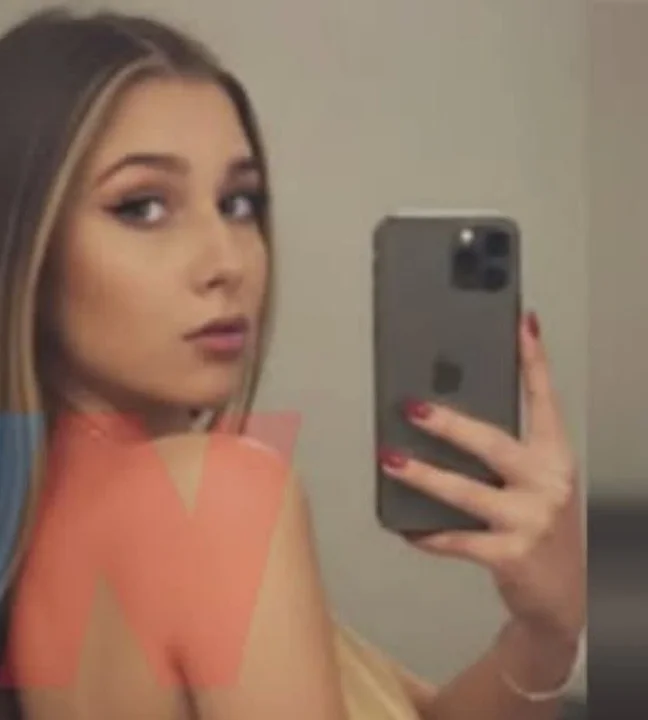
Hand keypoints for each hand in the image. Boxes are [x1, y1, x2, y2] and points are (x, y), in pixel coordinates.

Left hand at [378, 311, 584, 643]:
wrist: (566, 592)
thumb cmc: (541, 524)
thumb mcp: (537, 482)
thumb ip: (505, 454)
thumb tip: (448, 416)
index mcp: (554, 457)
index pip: (545, 400)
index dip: (534, 361)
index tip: (521, 325)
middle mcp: (547, 483)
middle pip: (493, 443)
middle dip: (449, 424)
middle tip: (413, 408)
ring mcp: (530, 520)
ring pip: (466, 492)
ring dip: (423, 475)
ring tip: (390, 460)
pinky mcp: (510, 555)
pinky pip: (457, 540)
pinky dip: (428, 533)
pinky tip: (407, 527)